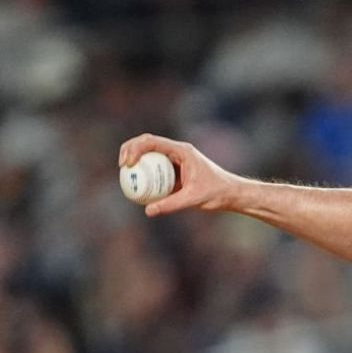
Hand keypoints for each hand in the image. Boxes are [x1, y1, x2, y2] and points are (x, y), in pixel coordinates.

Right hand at [117, 134, 244, 216]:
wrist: (230, 194)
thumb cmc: (216, 193)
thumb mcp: (193, 199)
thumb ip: (171, 204)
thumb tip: (148, 210)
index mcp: (182, 151)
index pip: (153, 142)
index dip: (135, 149)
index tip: (127, 164)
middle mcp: (177, 151)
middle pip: (147, 143)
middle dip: (130, 150)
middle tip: (121, 167)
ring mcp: (175, 159)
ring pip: (150, 155)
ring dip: (136, 161)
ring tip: (124, 176)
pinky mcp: (175, 170)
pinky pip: (156, 169)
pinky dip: (145, 175)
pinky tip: (137, 188)